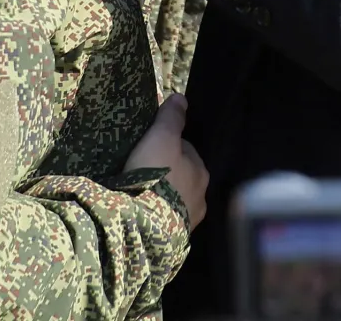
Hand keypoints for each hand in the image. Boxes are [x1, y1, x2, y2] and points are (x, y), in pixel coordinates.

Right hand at [125, 95, 207, 229]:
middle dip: (167, 173)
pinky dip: (155, 216)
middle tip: (142, 170)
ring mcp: (188, 222)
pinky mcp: (173, 242)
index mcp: (201, 172)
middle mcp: (201, 197)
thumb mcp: (161, 137)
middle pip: (182, 177)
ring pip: (174, 201)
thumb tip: (182, 99)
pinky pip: (165, 222)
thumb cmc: (155, 175)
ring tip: (139, 195)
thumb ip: (171, 118)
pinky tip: (141, 215)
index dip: (168, 145)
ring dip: (161, 197)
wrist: (144, 226)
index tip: (150, 146)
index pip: (186, 150)